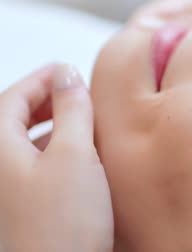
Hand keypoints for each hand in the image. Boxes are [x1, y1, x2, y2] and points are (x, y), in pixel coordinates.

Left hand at [0, 65, 112, 251]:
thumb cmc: (61, 227)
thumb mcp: (75, 155)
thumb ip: (72, 109)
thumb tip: (69, 75)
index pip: (13, 94)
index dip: (44, 77)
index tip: (68, 69)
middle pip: (10, 117)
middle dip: (43, 100)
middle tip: (73, 92)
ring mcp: (4, 190)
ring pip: (19, 143)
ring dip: (47, 126)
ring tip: (78, 123)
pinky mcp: (17, 209)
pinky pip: (27, 166)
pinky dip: (48, 152)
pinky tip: (73, 161)